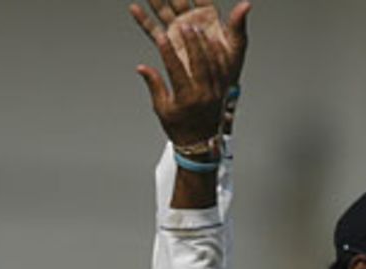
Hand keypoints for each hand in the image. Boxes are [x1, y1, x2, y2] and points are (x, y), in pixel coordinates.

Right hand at [131, 0, 248, 145]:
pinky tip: (212, 41)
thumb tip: (142, 67)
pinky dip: (217, 54)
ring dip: (205, 44)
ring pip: (212, 63)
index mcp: (187, 99)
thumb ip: (154, 85)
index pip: (176, 70)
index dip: (168, 52)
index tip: (161, 36)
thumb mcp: (162, 109)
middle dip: (191, 42)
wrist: (201, 145)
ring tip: (197, 29)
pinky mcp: (223, 92)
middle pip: (199, 63)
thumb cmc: (179, 129)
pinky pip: (222, 69)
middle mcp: (204, 95)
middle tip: (184, 26)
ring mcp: (216, 93)